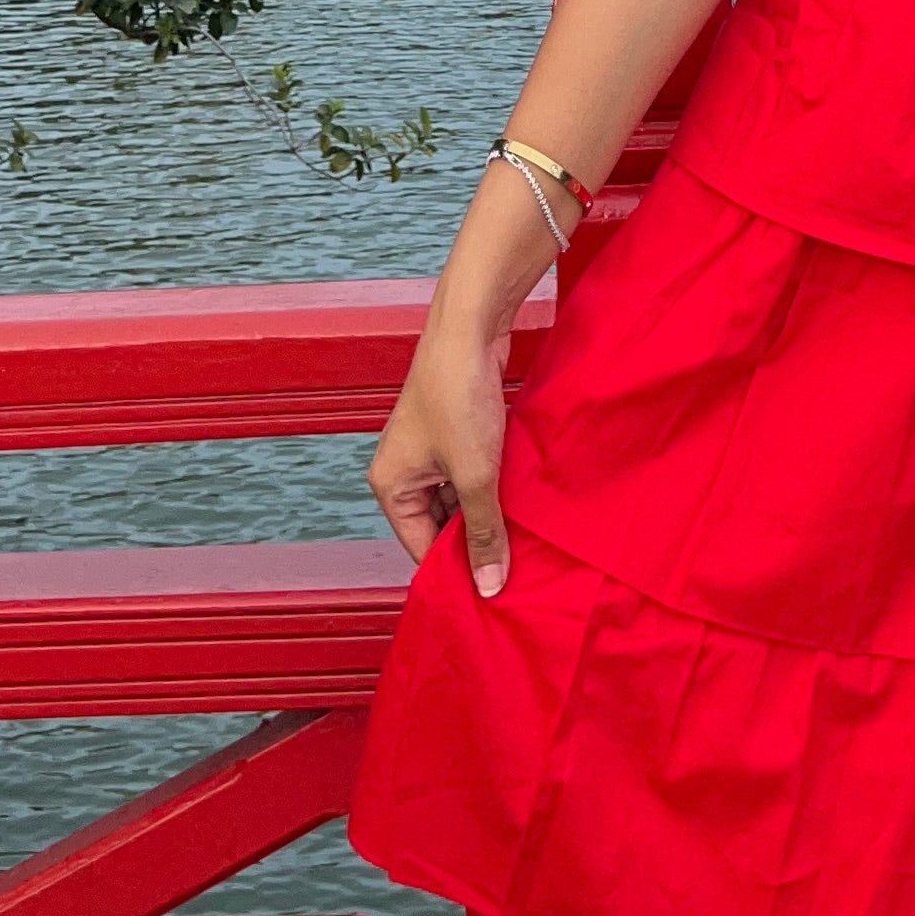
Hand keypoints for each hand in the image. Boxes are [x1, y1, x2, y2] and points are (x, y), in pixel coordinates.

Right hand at [368, 319, 512, 596]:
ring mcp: (431, 449)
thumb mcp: (474, 475)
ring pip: (462, 498)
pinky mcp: (457, 431)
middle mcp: (405, 469)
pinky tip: (522, 494)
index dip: (458, 569)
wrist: (472, 326)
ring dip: (491, 509)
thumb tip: (489, 585)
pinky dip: (496, 483)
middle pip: (442, 524)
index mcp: (391, 486)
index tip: (494, 589)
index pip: (421, 548)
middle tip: (515, 562)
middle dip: (477, 537)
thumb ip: (484, 532)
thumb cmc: (457, 393)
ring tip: (523, 529)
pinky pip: (474, 472)